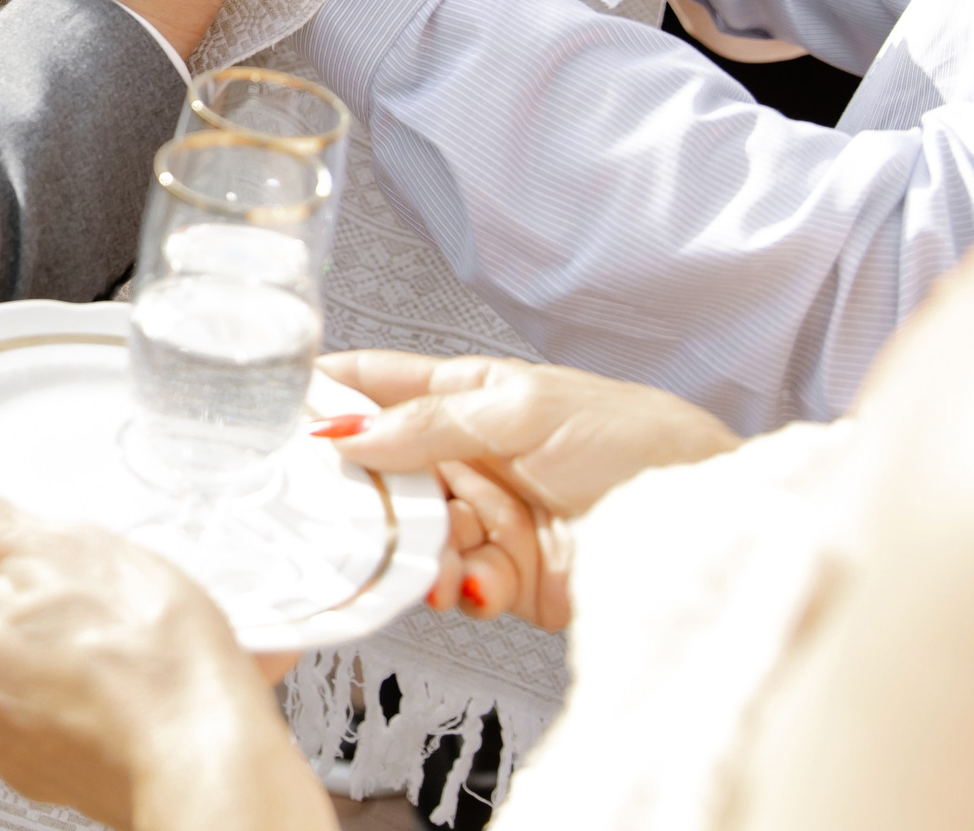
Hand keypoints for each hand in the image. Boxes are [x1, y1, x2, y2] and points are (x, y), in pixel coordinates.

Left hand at [0, 467, 330, 830]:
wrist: (210, 761)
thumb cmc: (146, 659)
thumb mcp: (56, 546)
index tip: (33, 541)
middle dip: (42, 596)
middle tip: (100, 587)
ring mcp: (16, 747)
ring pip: (35, 665)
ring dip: (76, 647)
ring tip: (135, 637)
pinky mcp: (62, 776)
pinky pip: (73, 712)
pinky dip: (102, 693)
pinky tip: (145, 681)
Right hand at [314, 350, 740, 629]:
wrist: (704, 520)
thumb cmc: (632, 439)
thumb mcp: (522, 411)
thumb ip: (427, 425)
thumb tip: (343, 431)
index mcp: (467, 396)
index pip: (376, 384)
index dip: (324, 391)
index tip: (269, 407)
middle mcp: (465, 456)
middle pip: (379, 473)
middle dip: (358, 493)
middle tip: (333, 508)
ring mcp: (482, 517)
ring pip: (410, 536)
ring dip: (413, 551)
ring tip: (435, 561)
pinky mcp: (503, 577)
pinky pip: (452, 584)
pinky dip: (455, 589)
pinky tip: (474, 584)